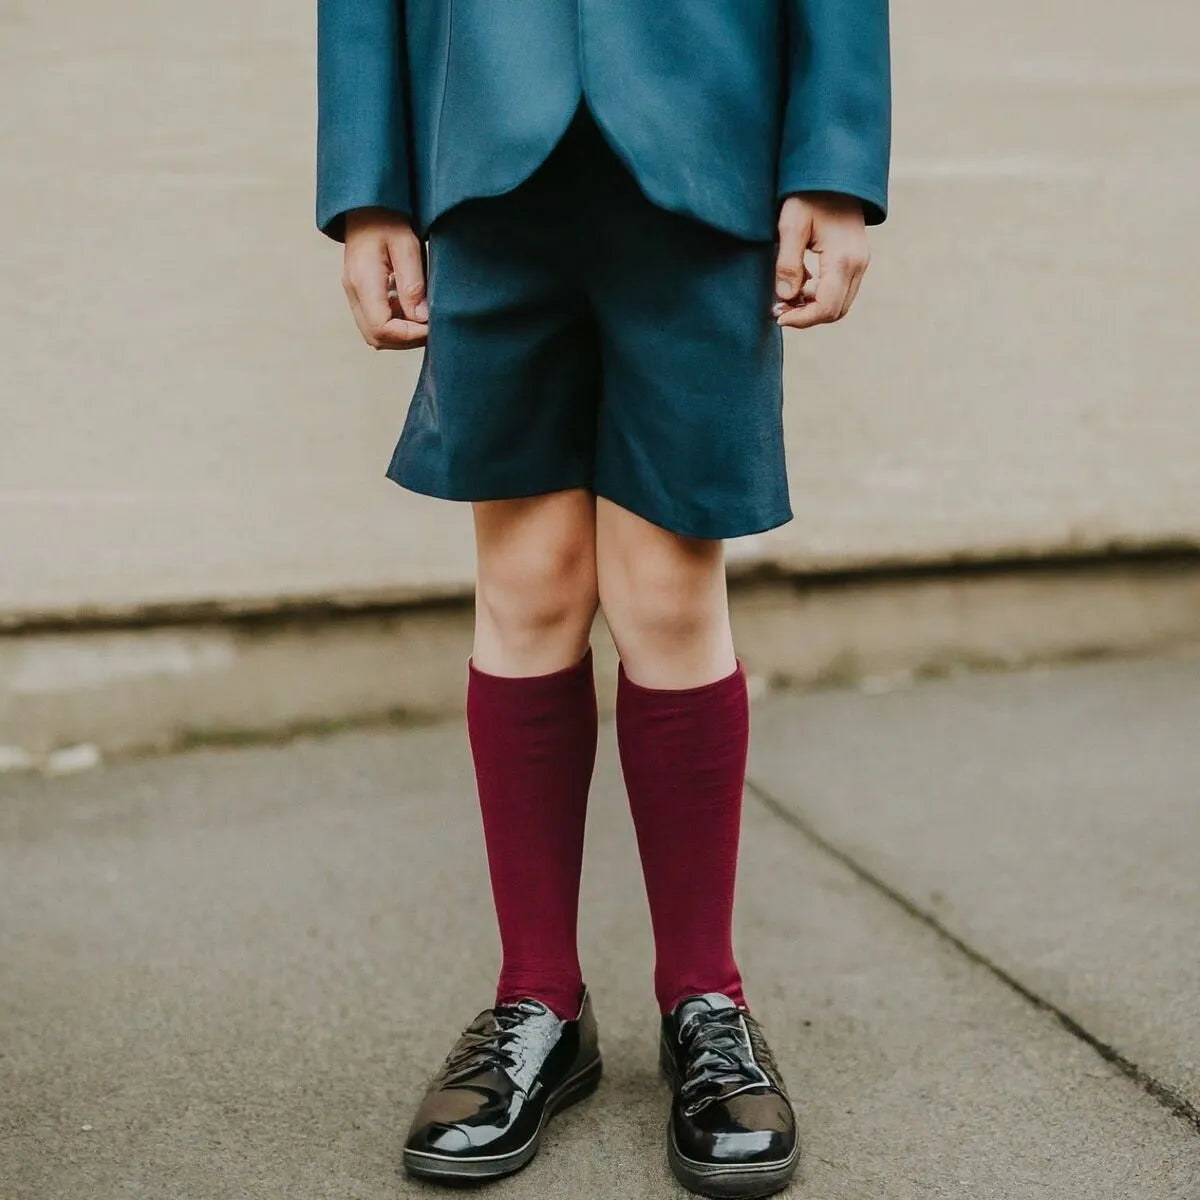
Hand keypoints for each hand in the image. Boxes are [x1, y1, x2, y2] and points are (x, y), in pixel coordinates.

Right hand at [342, 208, 428, 349]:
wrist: (368, 205)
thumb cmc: (388, 220)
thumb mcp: (407, 246)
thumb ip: (413, 284)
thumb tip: (421, 318)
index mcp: (363, 281)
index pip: (381, 327)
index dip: (409, 335)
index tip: (432, 328)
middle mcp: (353, 291)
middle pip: (375, 337)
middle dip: (406, 340)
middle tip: (432, 329)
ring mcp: (354, 293)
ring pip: (374, 333)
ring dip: (401, 334)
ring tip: (424, 321)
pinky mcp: (360, 292)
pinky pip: (375, 320)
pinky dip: (396, 324)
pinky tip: (413, 310)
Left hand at [772, 194, 869, 328]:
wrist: (835, 173)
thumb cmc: (810, 194)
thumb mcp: (791, 225)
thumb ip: (787, 263)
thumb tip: (785, 297)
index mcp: (844, 258)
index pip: (826, 307)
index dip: (801, 319)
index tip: (778, 316)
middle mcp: (858, 264)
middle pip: (836, 311)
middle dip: (806, 316)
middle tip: (778, 310)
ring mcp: (861, 262)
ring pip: (840, 304)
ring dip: (812, 308)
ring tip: (785, 298)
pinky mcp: (856, 260)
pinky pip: (841, 290)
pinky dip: (819, 296)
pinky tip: (798, 285)